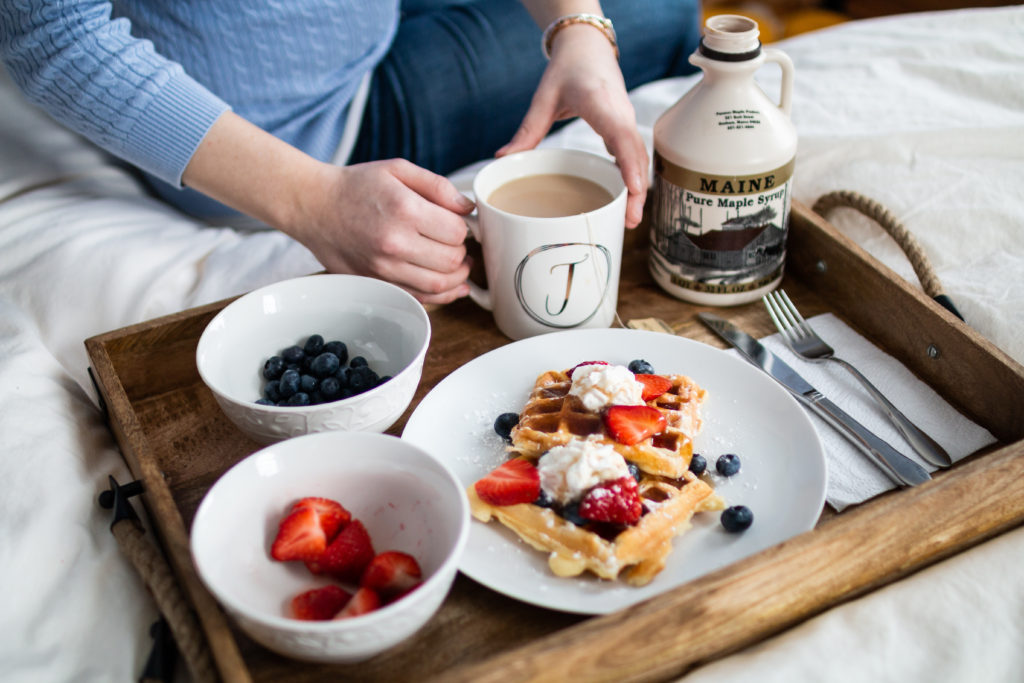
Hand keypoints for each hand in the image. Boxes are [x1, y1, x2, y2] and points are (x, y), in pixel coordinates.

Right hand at [183, 113, 473, 304]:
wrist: (313, 205)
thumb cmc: (356, 185)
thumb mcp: (399, 169)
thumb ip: (438, 186)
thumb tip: (468, 208)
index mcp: (405, 210)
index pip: (456, 232)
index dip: (465, 229)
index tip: (460, 226)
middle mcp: (395, 243)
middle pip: (451, 261)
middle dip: (463, 253)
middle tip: (460, 246)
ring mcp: (383, 267)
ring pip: (438, 285)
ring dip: (457, 278)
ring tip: (459, 267)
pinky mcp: (376, 282)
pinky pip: (418, 298)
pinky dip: (440, 296)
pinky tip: (450, 286)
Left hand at [496, 23, 647, 227]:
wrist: (587, 47)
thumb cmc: (567, 69)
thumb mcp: (543, 99)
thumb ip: (527, 131)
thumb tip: (502, 158)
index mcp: (601, 104)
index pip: (622, 137)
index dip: (630, 165)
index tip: (635, 190)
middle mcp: (621, 114)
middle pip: (636, 156)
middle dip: (637, 189)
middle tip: (629, 221)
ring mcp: (627, 121)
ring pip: (639, 158)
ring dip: (637, 188)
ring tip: (629, 220)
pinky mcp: (625, 128)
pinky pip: (633, 155)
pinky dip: (633, 177)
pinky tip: (625, 202)